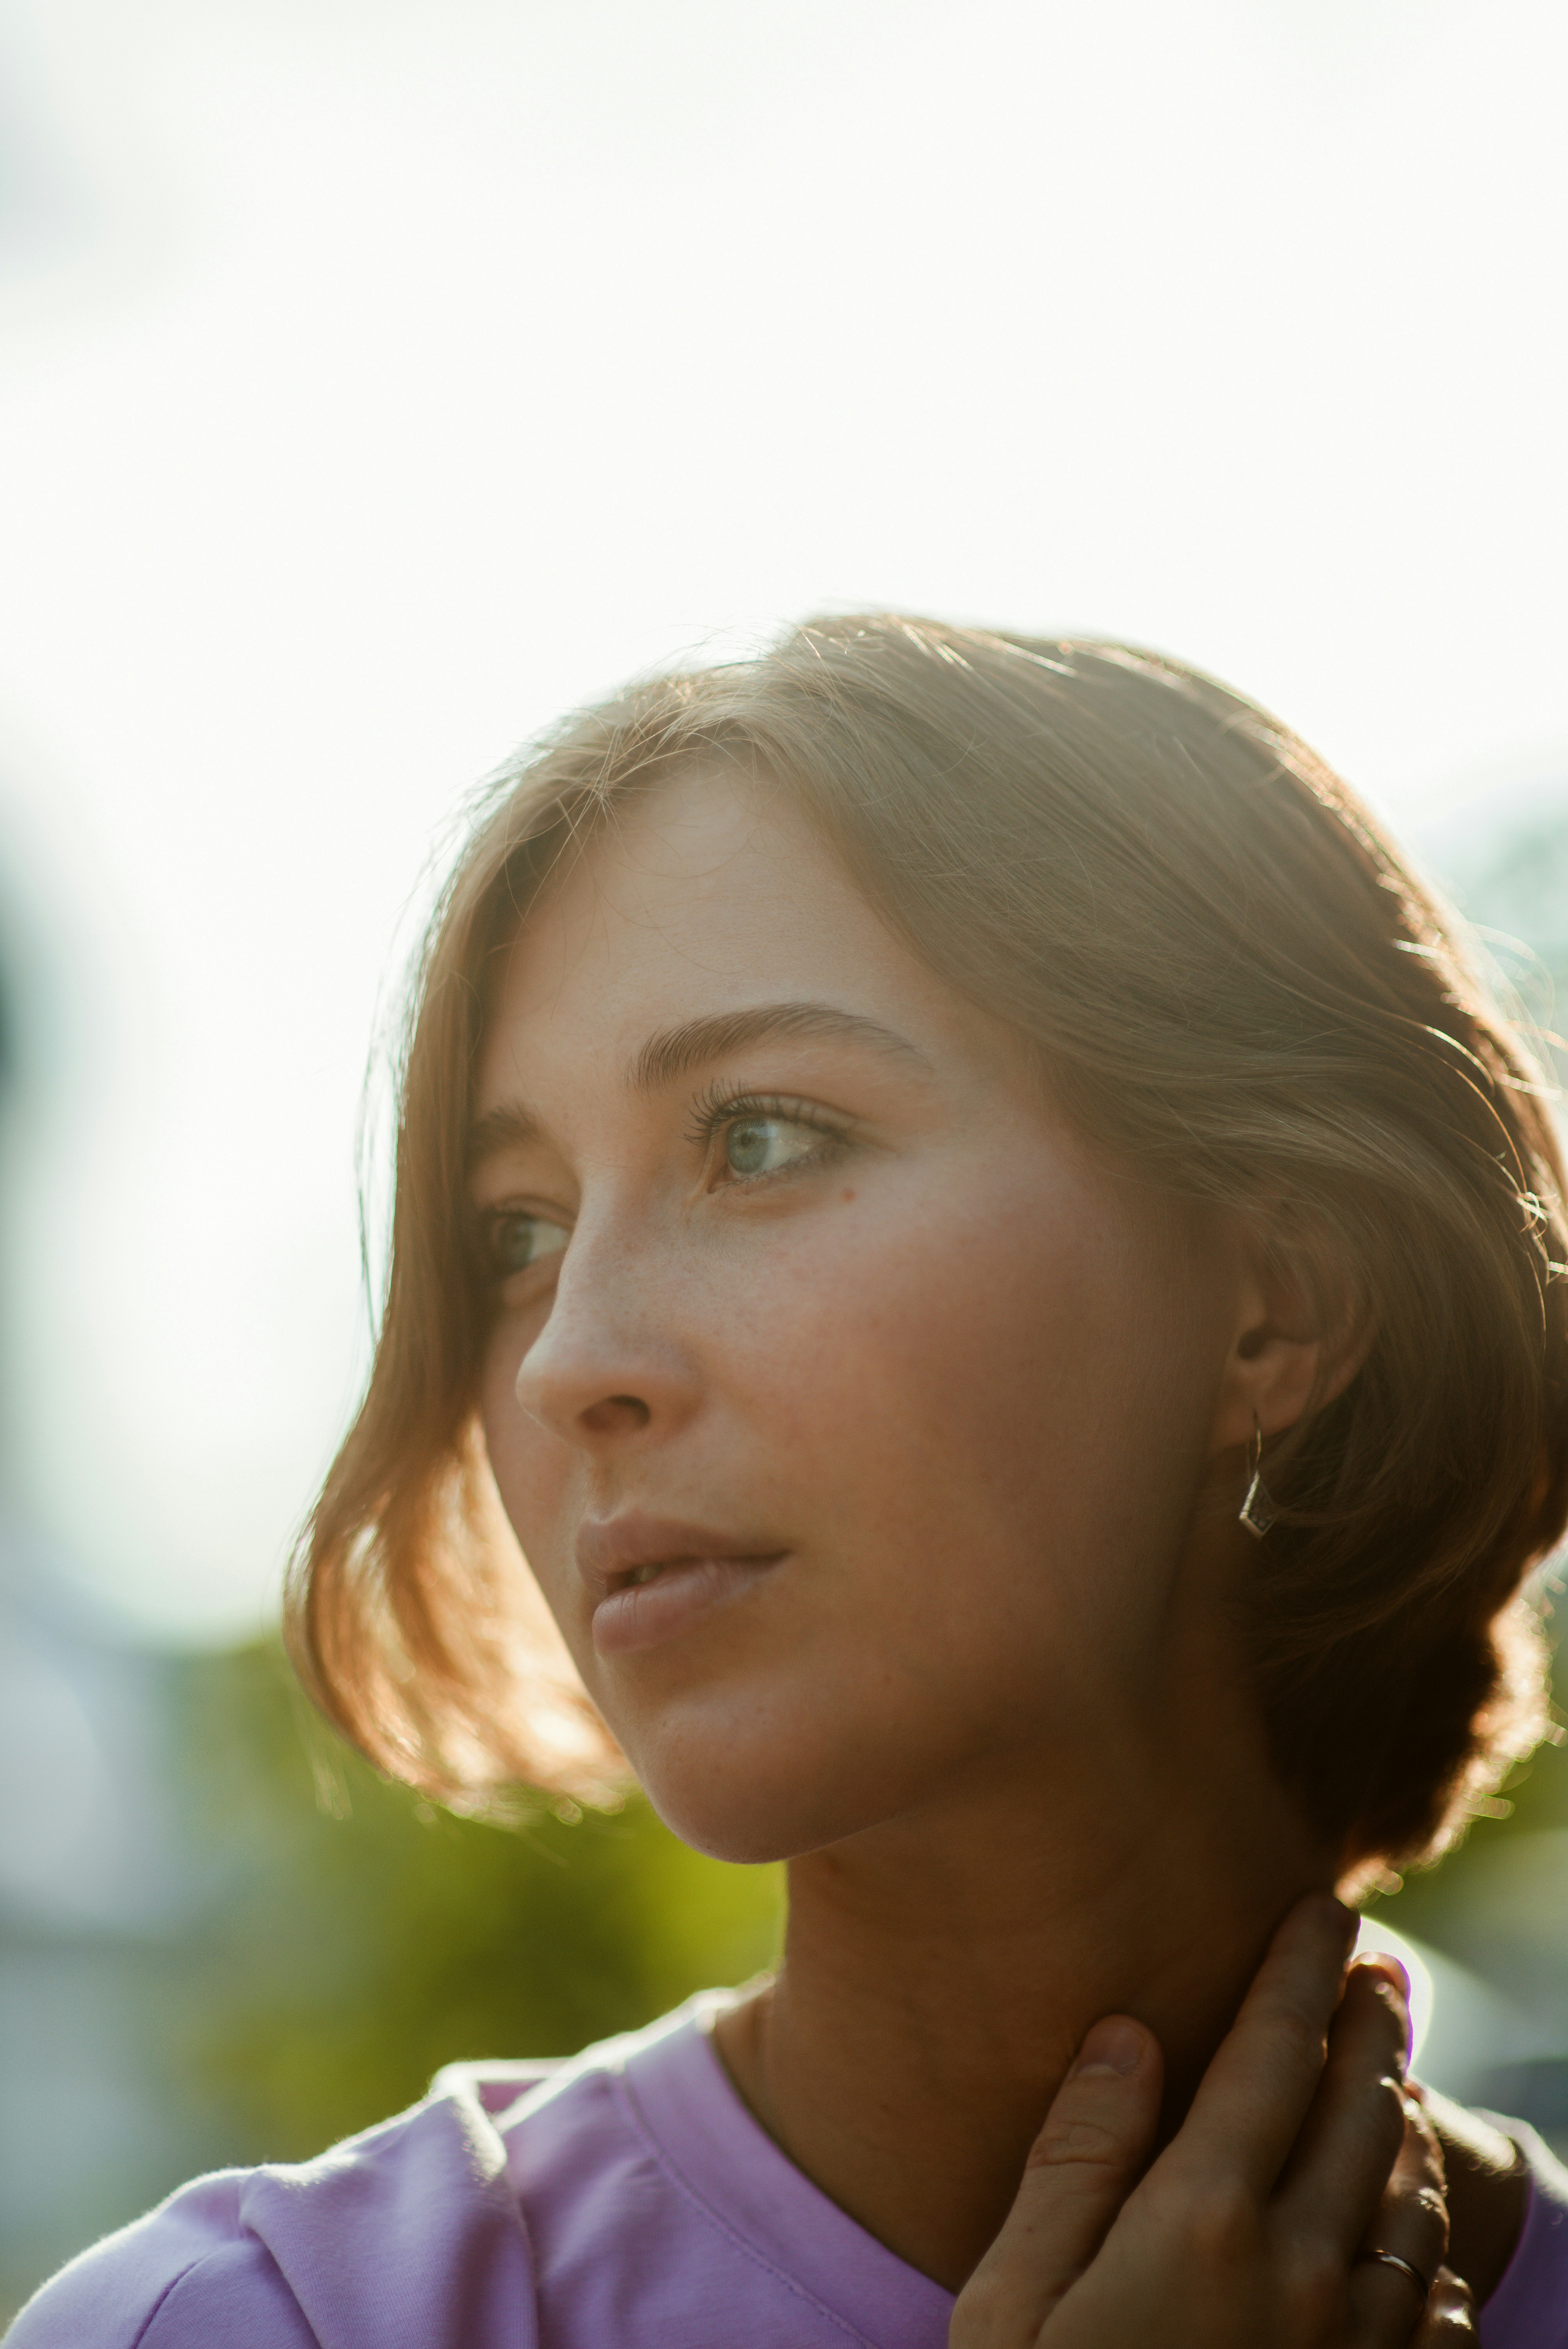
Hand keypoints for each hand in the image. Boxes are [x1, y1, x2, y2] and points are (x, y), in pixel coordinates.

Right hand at [950, 1894, 1474, 2346]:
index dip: (1302, 1967)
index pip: (1274, 2052)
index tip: (1324, 1906)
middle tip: (1377, 1963)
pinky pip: (1432, 2297)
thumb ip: (1077, 2158)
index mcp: (1202, 2224)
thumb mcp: (1015, 2302)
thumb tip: (1130, 2032)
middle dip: (1372, 2018)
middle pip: (1360, 2106)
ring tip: (1391, 2070)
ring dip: (1405, 2115)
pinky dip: (1427, 2230)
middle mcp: (1298, 2273)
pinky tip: (1410, 2215)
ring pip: (1409, 2195)